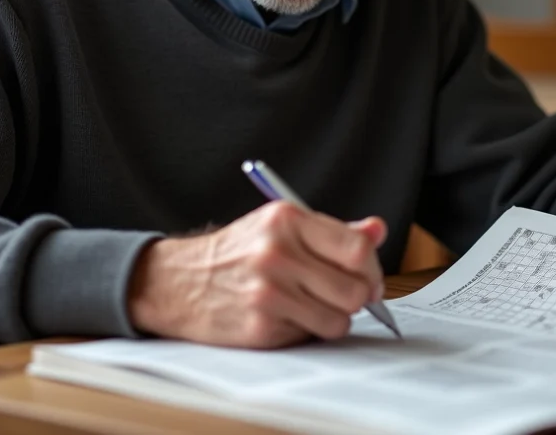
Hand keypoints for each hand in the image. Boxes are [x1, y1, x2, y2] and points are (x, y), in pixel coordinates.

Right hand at [127, 201, 386, 347]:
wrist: (178, 281)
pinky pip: (311, 335)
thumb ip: (333, 232)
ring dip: (334, 317)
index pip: (357, 248)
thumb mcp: (281, 226)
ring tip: (313, 305)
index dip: (372, 267)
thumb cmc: (237, 252)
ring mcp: (268, 292)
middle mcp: (277, 253)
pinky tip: (287, 315)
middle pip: (355, 288)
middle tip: (344, 295)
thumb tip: (377, 230)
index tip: (368, 276)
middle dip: (358, 297)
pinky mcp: (261, 325)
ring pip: (339, 319)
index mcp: (287, 219)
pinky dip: (307, 329)